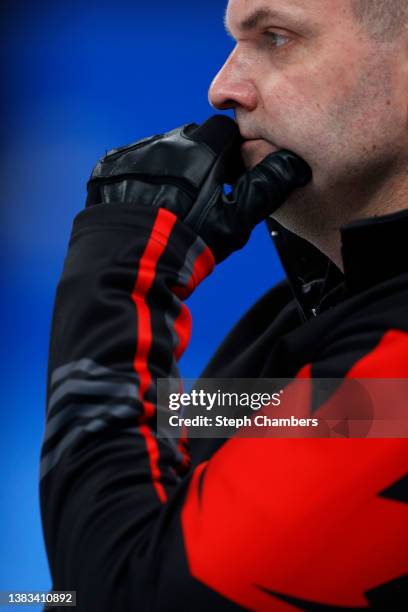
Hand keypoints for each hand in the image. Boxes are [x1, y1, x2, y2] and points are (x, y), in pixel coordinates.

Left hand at [86, 115, 311, 262]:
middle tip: (200, 199)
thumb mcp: (236, 220)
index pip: (226, 133)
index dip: (232, 155)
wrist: (129, 264)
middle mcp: (165, 142)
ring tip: (170, 207)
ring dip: (171, 170)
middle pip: (193, 141)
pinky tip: (146, 206)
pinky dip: (142, 179)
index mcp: (200, 148)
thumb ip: (265, 188)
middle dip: (201, 162)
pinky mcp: (109, 168)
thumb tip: (292, 164)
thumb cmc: (186, 244)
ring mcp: (134, 153)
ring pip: (162, 152)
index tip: (230, 178)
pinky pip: (132, 165)